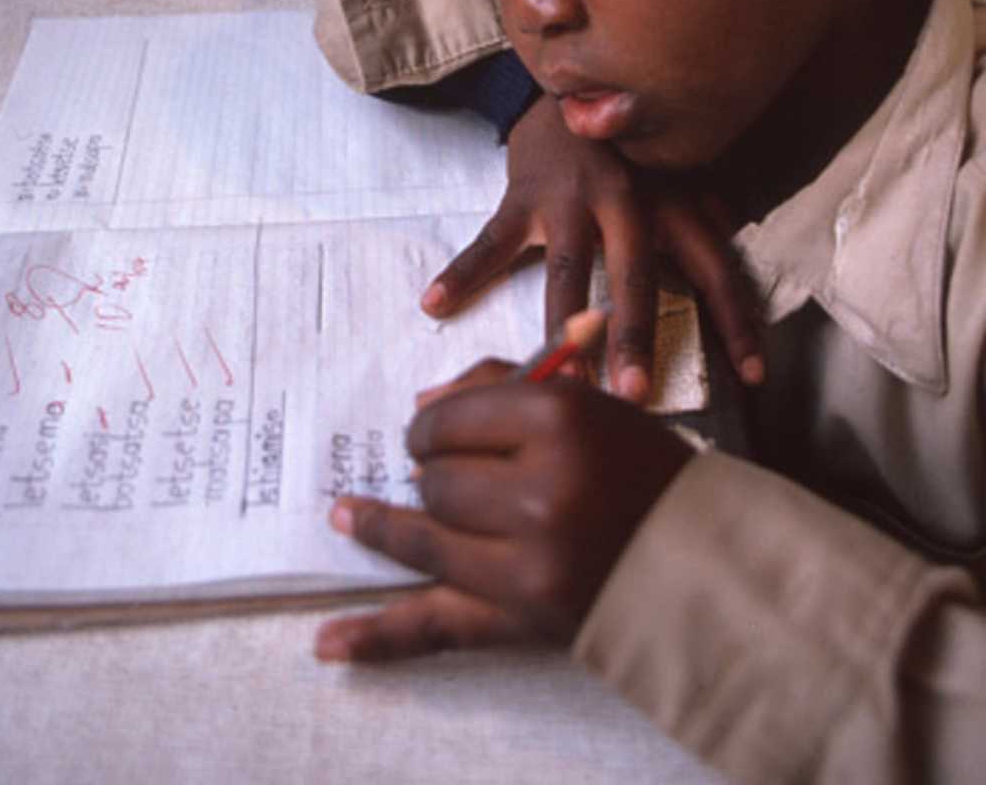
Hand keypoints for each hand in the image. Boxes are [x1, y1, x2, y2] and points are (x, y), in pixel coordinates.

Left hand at [315, 361, 691, 662]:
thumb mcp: (585, 403)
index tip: (434, 434)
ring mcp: (529, 560)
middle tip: (441, 476)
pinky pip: (435, 625)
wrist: (702, 558)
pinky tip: (327, 642)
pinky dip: (377, 637)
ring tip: (346, 516)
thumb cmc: (639, 467)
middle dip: (430, 474)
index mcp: (560, 418)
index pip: (453, 417)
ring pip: (426, 535)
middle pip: (437, 478)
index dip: (434, 426)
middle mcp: (540, 487)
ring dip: (383, 527)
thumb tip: (421, 405)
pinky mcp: (523, 619)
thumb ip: (500, 387)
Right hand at [421, 93, 762, 401]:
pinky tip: (437, 303)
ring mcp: (570, 196)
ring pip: (568, 267)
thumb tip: (735, 238)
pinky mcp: (523, 195)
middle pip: (636, 273)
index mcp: (673, 200)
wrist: (571, 81)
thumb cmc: (630, 141)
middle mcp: (627, 197)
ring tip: (557, 378)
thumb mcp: (676, 169)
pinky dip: (464, 272)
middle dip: (635, 335)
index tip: (755, 376)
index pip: (714, 265)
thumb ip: (703, 209)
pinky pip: (491, 240)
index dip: (737, 320)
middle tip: (633, 395)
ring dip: (562, 324)